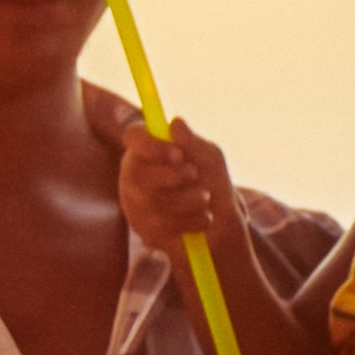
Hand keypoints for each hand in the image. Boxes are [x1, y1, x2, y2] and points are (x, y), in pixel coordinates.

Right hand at [114, 114, 241, 253]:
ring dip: (191, 199)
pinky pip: (165, 227)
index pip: (133, 138)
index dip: (152, 145)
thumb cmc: (211, 180)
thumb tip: (176, 123)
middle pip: (137, 173)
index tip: (179, 154)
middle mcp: (133, 175)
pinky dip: (192, 221)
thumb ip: (193, 143)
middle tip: (195, 174)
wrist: (222, 220)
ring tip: (205, 198)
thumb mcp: (209, 157)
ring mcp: (136, 206)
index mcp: (145, 149)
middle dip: (173, 176)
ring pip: (155, 203)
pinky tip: (201, 218)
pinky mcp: (145, 232)